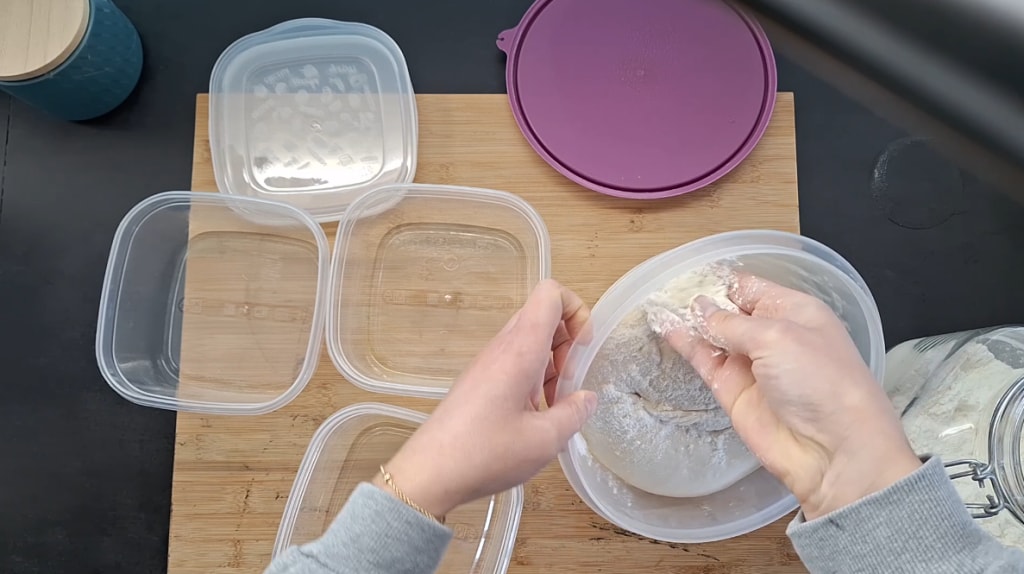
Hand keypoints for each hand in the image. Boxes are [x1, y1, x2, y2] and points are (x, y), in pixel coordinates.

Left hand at [375, 280, 597, 517]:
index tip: (584, 350)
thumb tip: (587, 398)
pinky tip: (536, 416)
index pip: (550, 294)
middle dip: (568, 342)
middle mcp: (502, 348)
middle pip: (543, 316)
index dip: (577, 311)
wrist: (430, 472)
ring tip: (555, 405)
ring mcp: (488, 363)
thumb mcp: (545, 440)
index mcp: (520, 350)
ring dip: (552, 364)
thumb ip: (574, 414)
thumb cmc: (486, 453)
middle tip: (571, 382)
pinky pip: (515, 362)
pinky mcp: (480, 381)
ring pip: (530, 341)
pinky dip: (534, 379)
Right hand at [662, 274, 920, 519]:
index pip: (750, 287)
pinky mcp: (732, 391)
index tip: (687, 273)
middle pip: (728, 310)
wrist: (833, 450)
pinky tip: (666, 328)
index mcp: (793, 311)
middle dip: (701, 300)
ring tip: (657, 305)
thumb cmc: (819, 380)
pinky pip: (705, 361)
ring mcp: (750, 364)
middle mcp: (771, 334)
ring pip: (712, 336)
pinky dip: (685, 346)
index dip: (720, 281)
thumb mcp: (776, 336)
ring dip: (688, 322)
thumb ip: (731, 323)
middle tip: (666, 289)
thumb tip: (699, 309)